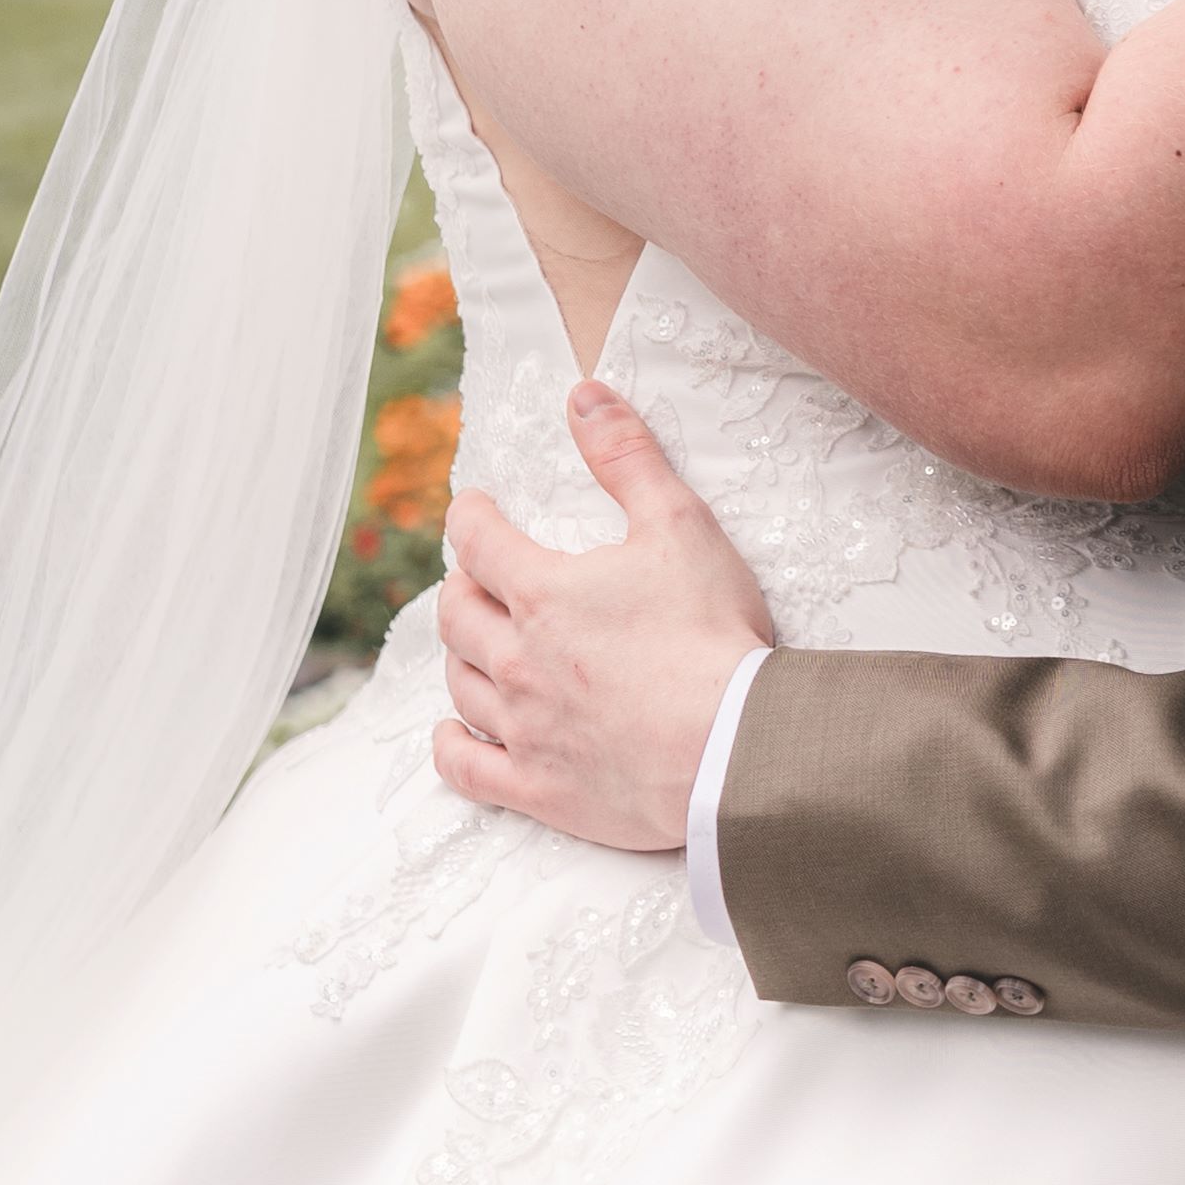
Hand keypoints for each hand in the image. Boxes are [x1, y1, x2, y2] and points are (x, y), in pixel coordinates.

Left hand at [431, 390, 773, 852]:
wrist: (733, 750)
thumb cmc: (712, 637)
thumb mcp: (680, 525)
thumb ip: (627, 457)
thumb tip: (584, 396)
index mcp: (543, 593)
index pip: (477, 541)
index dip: (471, 517)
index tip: (476, 508)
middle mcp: (516, 660)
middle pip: (457, 615)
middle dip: (462, 587)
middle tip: (479, 578)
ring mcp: (523, 728)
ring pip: (460, 684)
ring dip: (460, 657)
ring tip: (476, 645)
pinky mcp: (539, 787)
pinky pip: (467, 768)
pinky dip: (451, 746)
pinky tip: (452, 733)